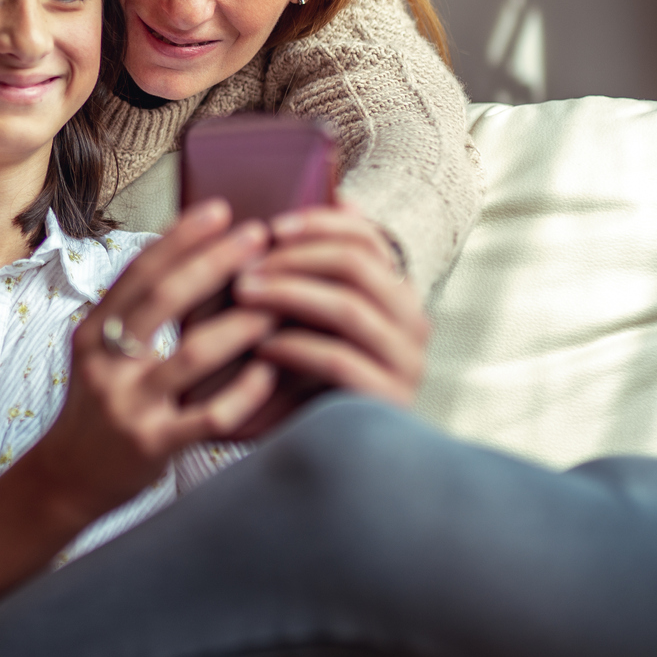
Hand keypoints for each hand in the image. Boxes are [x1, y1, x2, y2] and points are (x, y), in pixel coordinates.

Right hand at [21, 200, 280, 524]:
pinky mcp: (153, 446)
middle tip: (257, 236)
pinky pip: (208, 416)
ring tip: (275, 304)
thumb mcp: (99, 353)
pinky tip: (270, 371)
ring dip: (239, 326)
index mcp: (93, 333)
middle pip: (163, 300)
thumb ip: (134, 314)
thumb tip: (189, 255)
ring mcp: (129, 405)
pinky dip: (244, 392)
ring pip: (191, 356)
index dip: (179, 237)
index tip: (220, 209)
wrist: (65, 481)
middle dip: (214, 262)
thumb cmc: (97, 407)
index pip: (138, 272)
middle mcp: (106, 364)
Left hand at [233, 205, 428, 410]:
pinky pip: (339, 360)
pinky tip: (260, 347)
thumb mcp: (309, 319)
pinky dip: (294, 347)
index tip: (271, 226)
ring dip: (288, 294)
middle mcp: (413, 324)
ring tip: (243, 294)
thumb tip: (336, 197)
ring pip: (348, 307)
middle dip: (296, 258)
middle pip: (359, 266)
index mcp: (397, 296)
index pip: (368, 240)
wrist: (325, 459)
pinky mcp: (387, 401)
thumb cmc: (309, 379)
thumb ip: (314, 270)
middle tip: (246, 265)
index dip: (319, 224)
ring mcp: (406, 364)